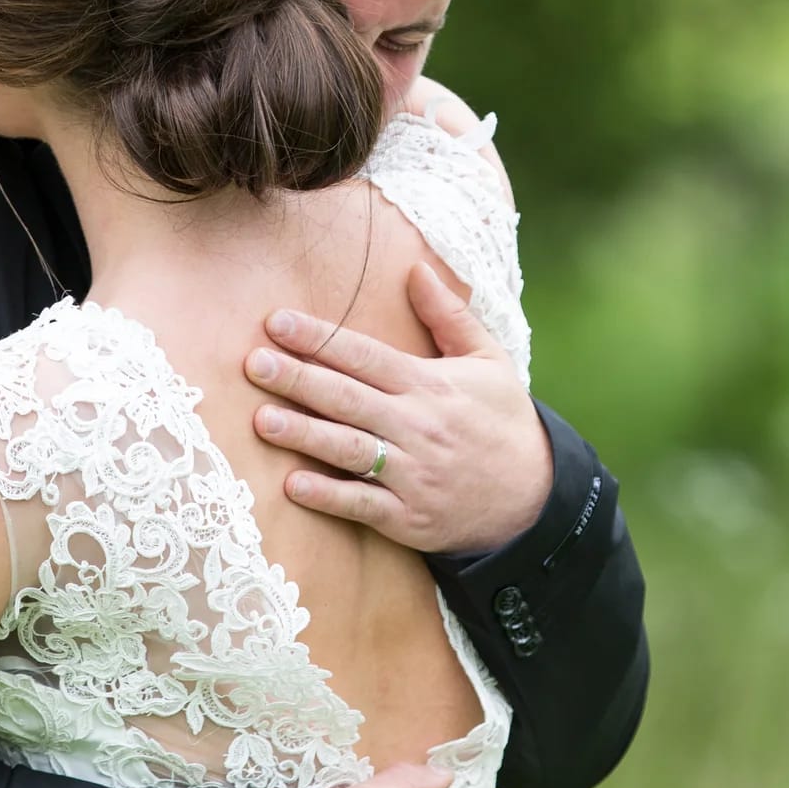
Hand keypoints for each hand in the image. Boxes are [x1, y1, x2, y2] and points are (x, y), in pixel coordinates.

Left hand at [249, 262, 553, 554]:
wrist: (534, 499)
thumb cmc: (503, 422)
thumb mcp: (488, 361)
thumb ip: (448, 315)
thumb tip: (416, 268)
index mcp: (430, 385)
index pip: (365, 356)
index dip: (320, 338)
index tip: (277, 322)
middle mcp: (417, 427)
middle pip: (348, 398)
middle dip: (299, 380)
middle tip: (254, 364)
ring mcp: (413, 474)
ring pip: (349, 450)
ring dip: (304, 435)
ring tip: (261, 421)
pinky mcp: (409, 518)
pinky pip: (363, 505)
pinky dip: (329, 495)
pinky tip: (292, 484)